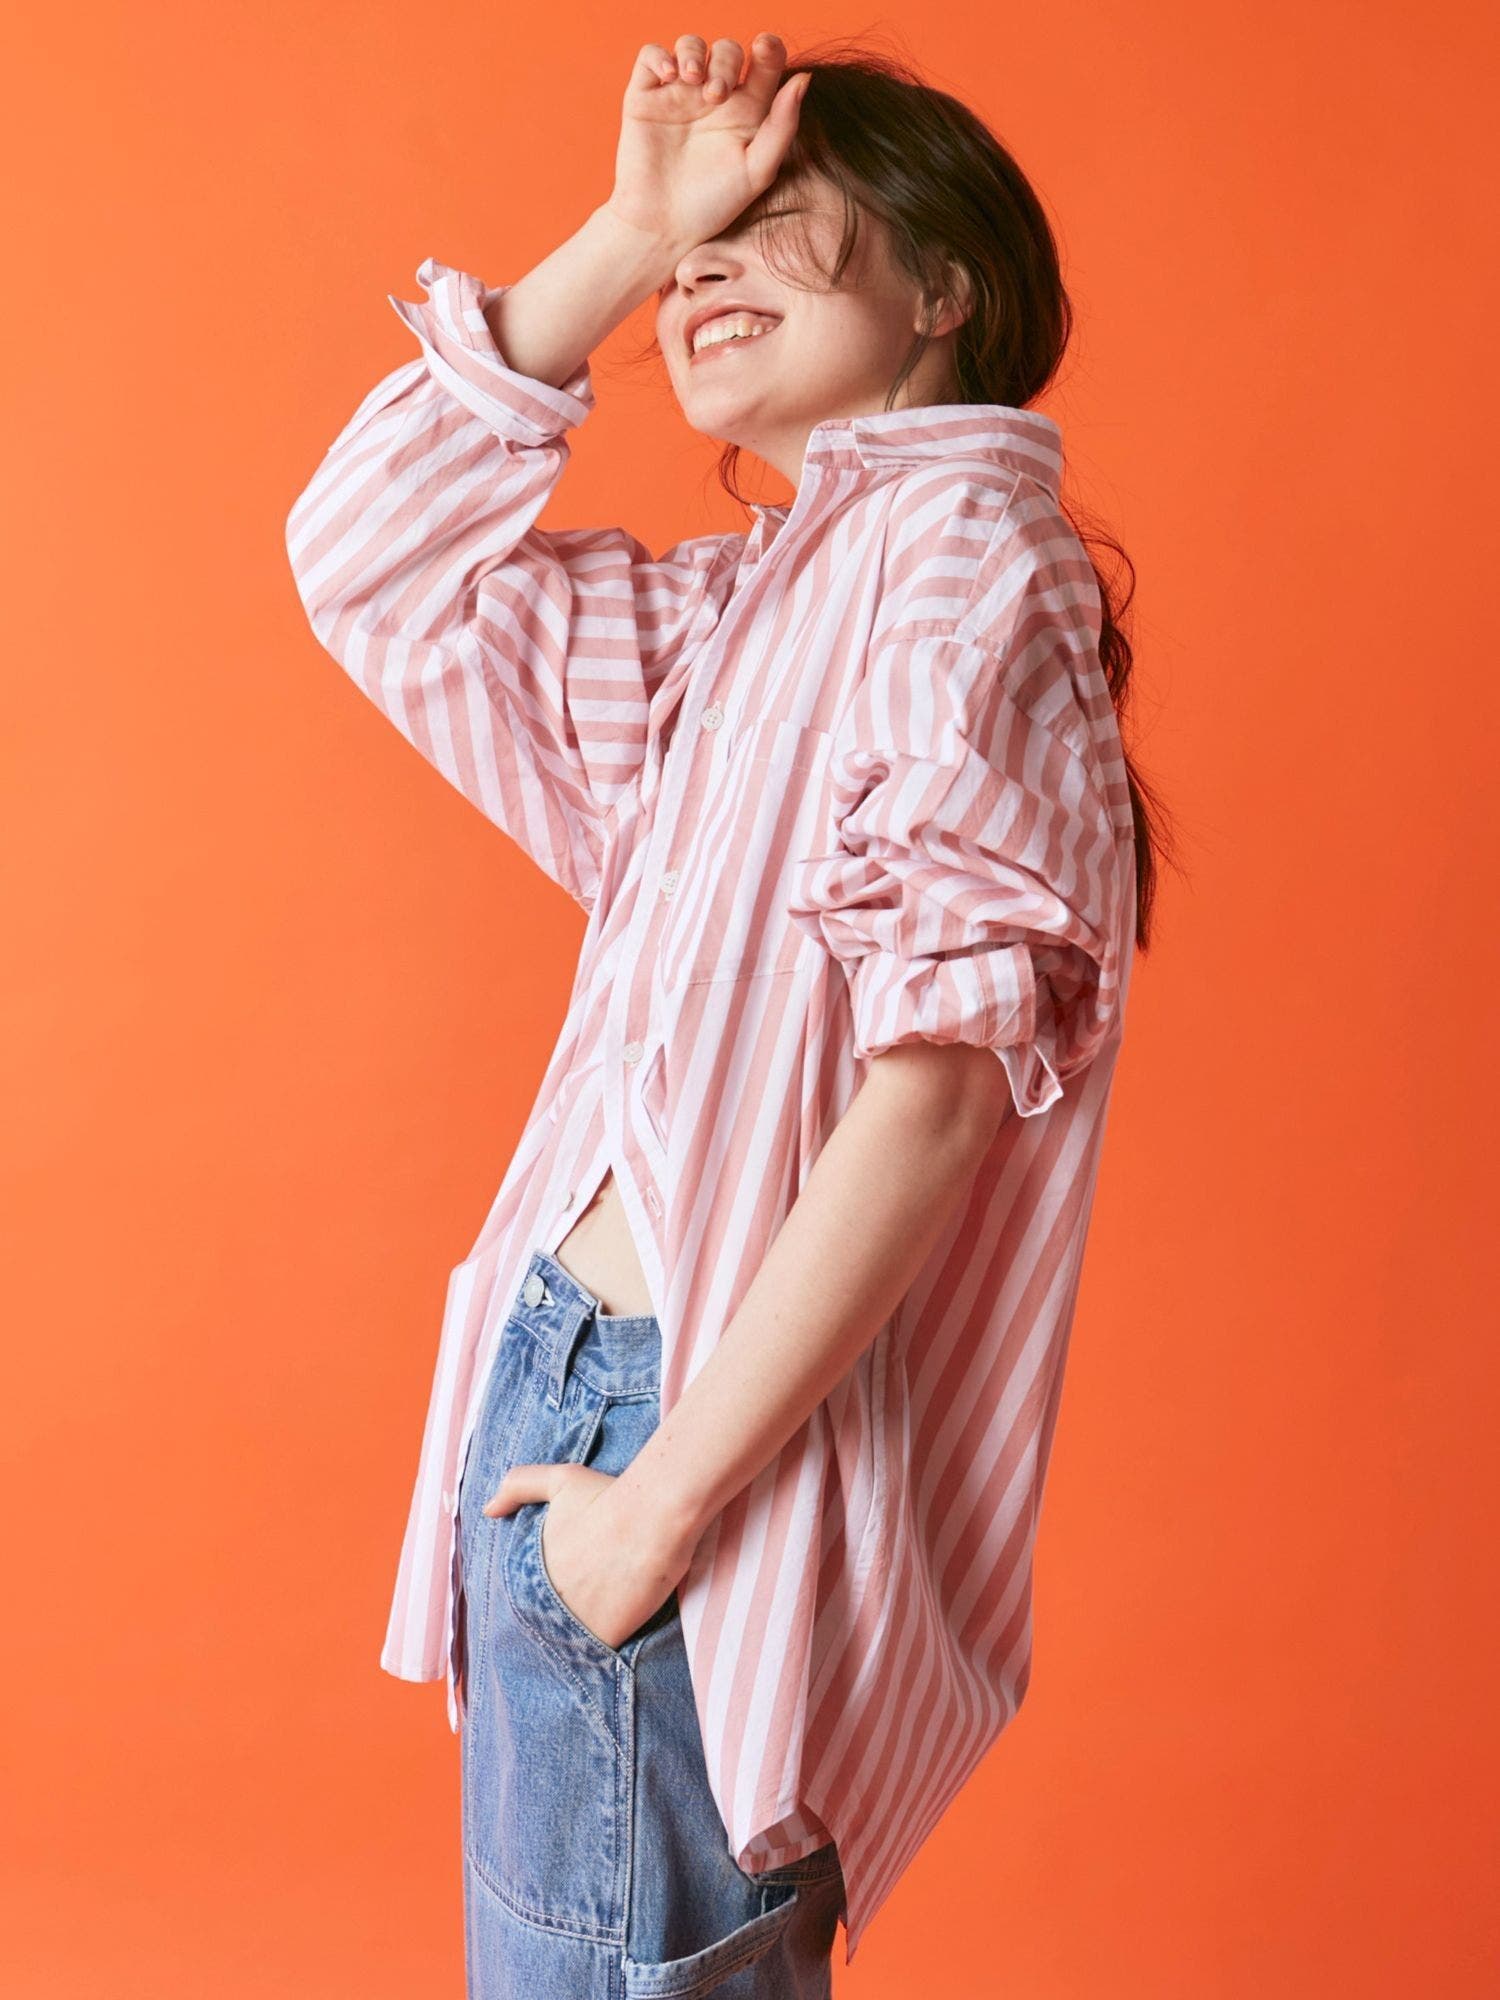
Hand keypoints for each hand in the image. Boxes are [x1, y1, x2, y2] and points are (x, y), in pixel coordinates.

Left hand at [484, 1460, 696, 1650]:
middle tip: (593, 1596)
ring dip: (586, 1629)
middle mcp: (544, 1601)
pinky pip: (601, 1651)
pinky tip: (624, 1622)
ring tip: (609, 1611)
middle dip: (567, 1611)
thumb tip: (489, 1510)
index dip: (550, 1593)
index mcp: (528, 1571)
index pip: (528, 1595)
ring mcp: (573, 1623)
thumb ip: (518, 1486)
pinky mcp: (604, 1637)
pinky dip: (609, 1643)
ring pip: (573, 1638)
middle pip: (549, 1618)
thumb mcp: (558, 1480)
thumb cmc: (607, 1496)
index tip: (574, 1582)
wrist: (651, 1518)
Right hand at [607, 32, 811, 258]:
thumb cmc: (713, 206)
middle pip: (727, 51)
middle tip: (717, 94)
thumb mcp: (756, 171)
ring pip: (691, 47)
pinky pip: (652, 55)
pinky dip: (661, 55)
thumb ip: (782, 126)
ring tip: (694, 80)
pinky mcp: (645, 96)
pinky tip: (671, 75)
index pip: (763, 64)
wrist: (662, 227)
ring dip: (694, 53)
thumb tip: (804, 78)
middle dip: (726, 62)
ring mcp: (678, 94)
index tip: (766, 48)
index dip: (769, 47)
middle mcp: (713, 98)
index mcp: (746, 111)